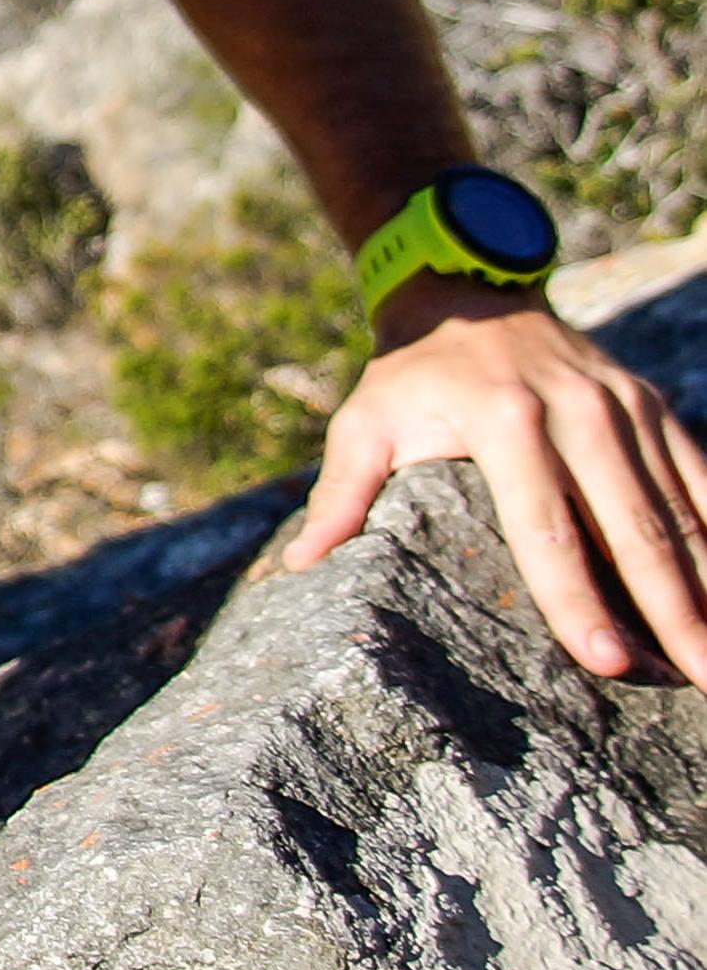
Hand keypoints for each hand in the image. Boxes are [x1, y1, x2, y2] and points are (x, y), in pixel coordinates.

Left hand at [286, 279, 706, 687]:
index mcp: (507, 420)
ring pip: (681, 509)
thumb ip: (341, 492)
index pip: (548, 530)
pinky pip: (700, 475)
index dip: (578, 601)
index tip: (610, 662)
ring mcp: (625, 405)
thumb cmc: (412, 372)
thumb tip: (302, 565)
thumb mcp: (364, 420)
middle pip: (636, 530)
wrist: (470, 288)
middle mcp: (579, 411)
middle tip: (701, 681)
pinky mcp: (653, 405)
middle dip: (674, 613)